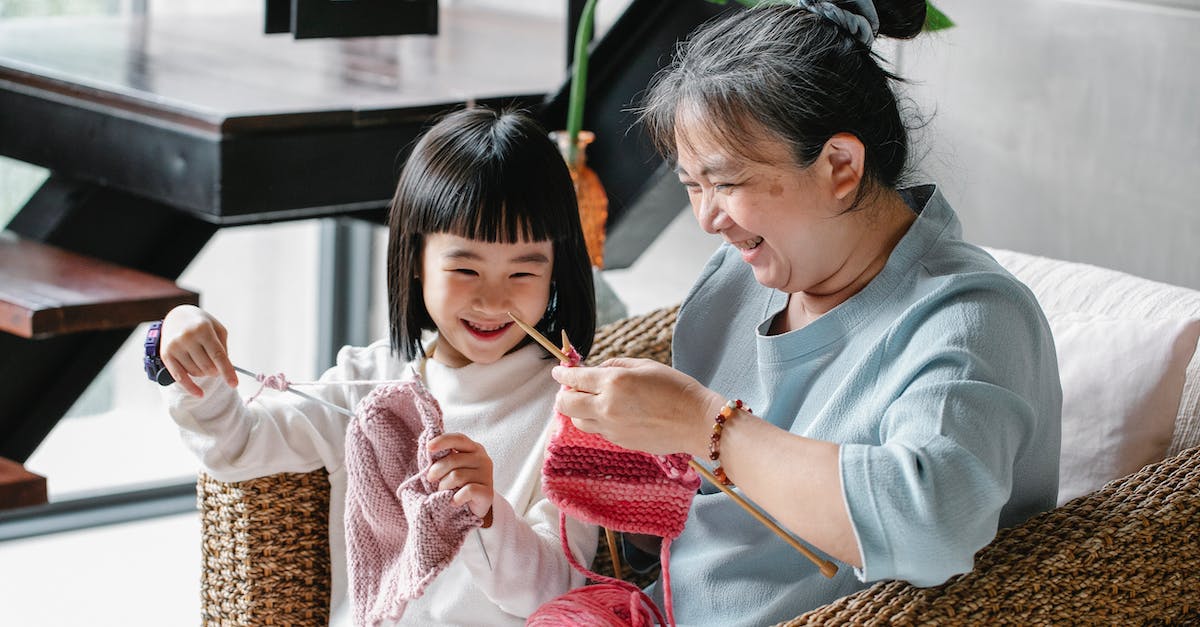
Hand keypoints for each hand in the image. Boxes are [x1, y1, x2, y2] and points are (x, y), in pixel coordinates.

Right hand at [160, 305, 237, 396]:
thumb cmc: (201, 324)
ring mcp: (175, 346)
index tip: (234, 384)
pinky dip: (191, 388)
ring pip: (196, 373)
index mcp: (203, 329)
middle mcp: (187, 337)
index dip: (227, 371)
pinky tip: (200, 394)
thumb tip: (223, 370)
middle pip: (208, 367)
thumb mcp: (218, 329)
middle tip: (216, 365)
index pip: (218, 355)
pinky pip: (180, 378)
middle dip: (216, 370)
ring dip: (204, 372)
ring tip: (203, 361)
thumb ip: (223, 348)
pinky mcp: (166, 355)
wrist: (176, 316)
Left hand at [426, 433, 494, 518]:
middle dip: (436, 471)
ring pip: (456, 476)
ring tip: (444, 491)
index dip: (443, 441)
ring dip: (444, 486)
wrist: (475, 506)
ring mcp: (486, 475)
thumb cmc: (459, 484)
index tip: (428, 447)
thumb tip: (428, 448)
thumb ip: (444, 457)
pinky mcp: (487, 492)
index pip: (458, 439)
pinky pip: (466, 491)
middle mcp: (482, 458)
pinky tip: (454, 501)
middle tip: (431, 479)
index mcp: (473, 448)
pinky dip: (456, 498)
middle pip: (453, 459)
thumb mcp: (451, 467)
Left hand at [551, 357, 724, 456]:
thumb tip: (596, 370)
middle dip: (563, 394)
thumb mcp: (645, 365)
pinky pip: (597, 431)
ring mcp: (612, 428)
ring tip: (588, 401)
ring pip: (578, 421)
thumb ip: (615, 365)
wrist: (697, 422)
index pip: (575, 379)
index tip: (558, 370)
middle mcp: (607, 407)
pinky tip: (608, 413)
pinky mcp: (619, 442)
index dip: (563, 373)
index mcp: (614, 382)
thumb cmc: (676, 388)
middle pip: (566, 404)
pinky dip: (595, 421)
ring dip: (577, 410)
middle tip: (570, 388)